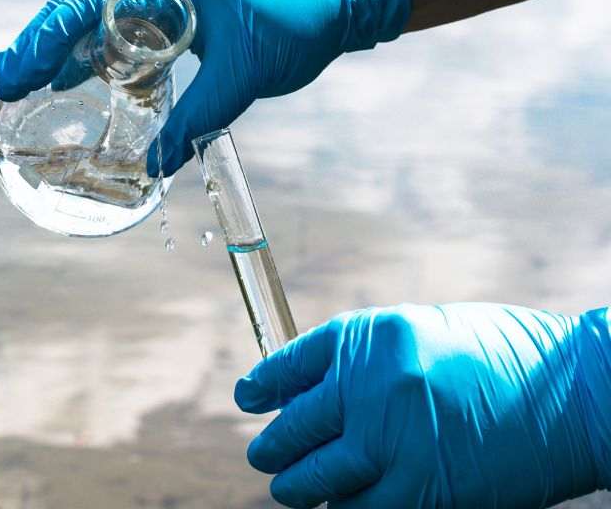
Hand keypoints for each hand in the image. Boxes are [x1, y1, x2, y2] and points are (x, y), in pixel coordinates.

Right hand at [0, 0, 409, 174]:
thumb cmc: (296, 22)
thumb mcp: (245, 74)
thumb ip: (198, 117)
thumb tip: (154, 165)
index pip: (87, 1)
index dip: (44, 37)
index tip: (17, 73)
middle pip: (77, 7)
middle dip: (36, 43)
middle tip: (2, 82)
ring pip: (92, 18)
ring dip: (56, 48)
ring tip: (20, 82)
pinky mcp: (172, 16)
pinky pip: (118, 31)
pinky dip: (89, 54)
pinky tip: (69, 79)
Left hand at [235, 303, 610, 507]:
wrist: (577, 393)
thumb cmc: (504, 358)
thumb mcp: (424, 335)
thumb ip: (368, 359)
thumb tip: (311, 388)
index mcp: (372, 338)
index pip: (292, 364)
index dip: (264, 385)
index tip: (248, 399)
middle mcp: (374, 386)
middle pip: (296, 425)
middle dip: (274, 445)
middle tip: (262, 455)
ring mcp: (396, 442)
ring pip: (318, 477)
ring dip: (298, 486)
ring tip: (289, 487)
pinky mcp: (423, 492)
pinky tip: (341, 504)